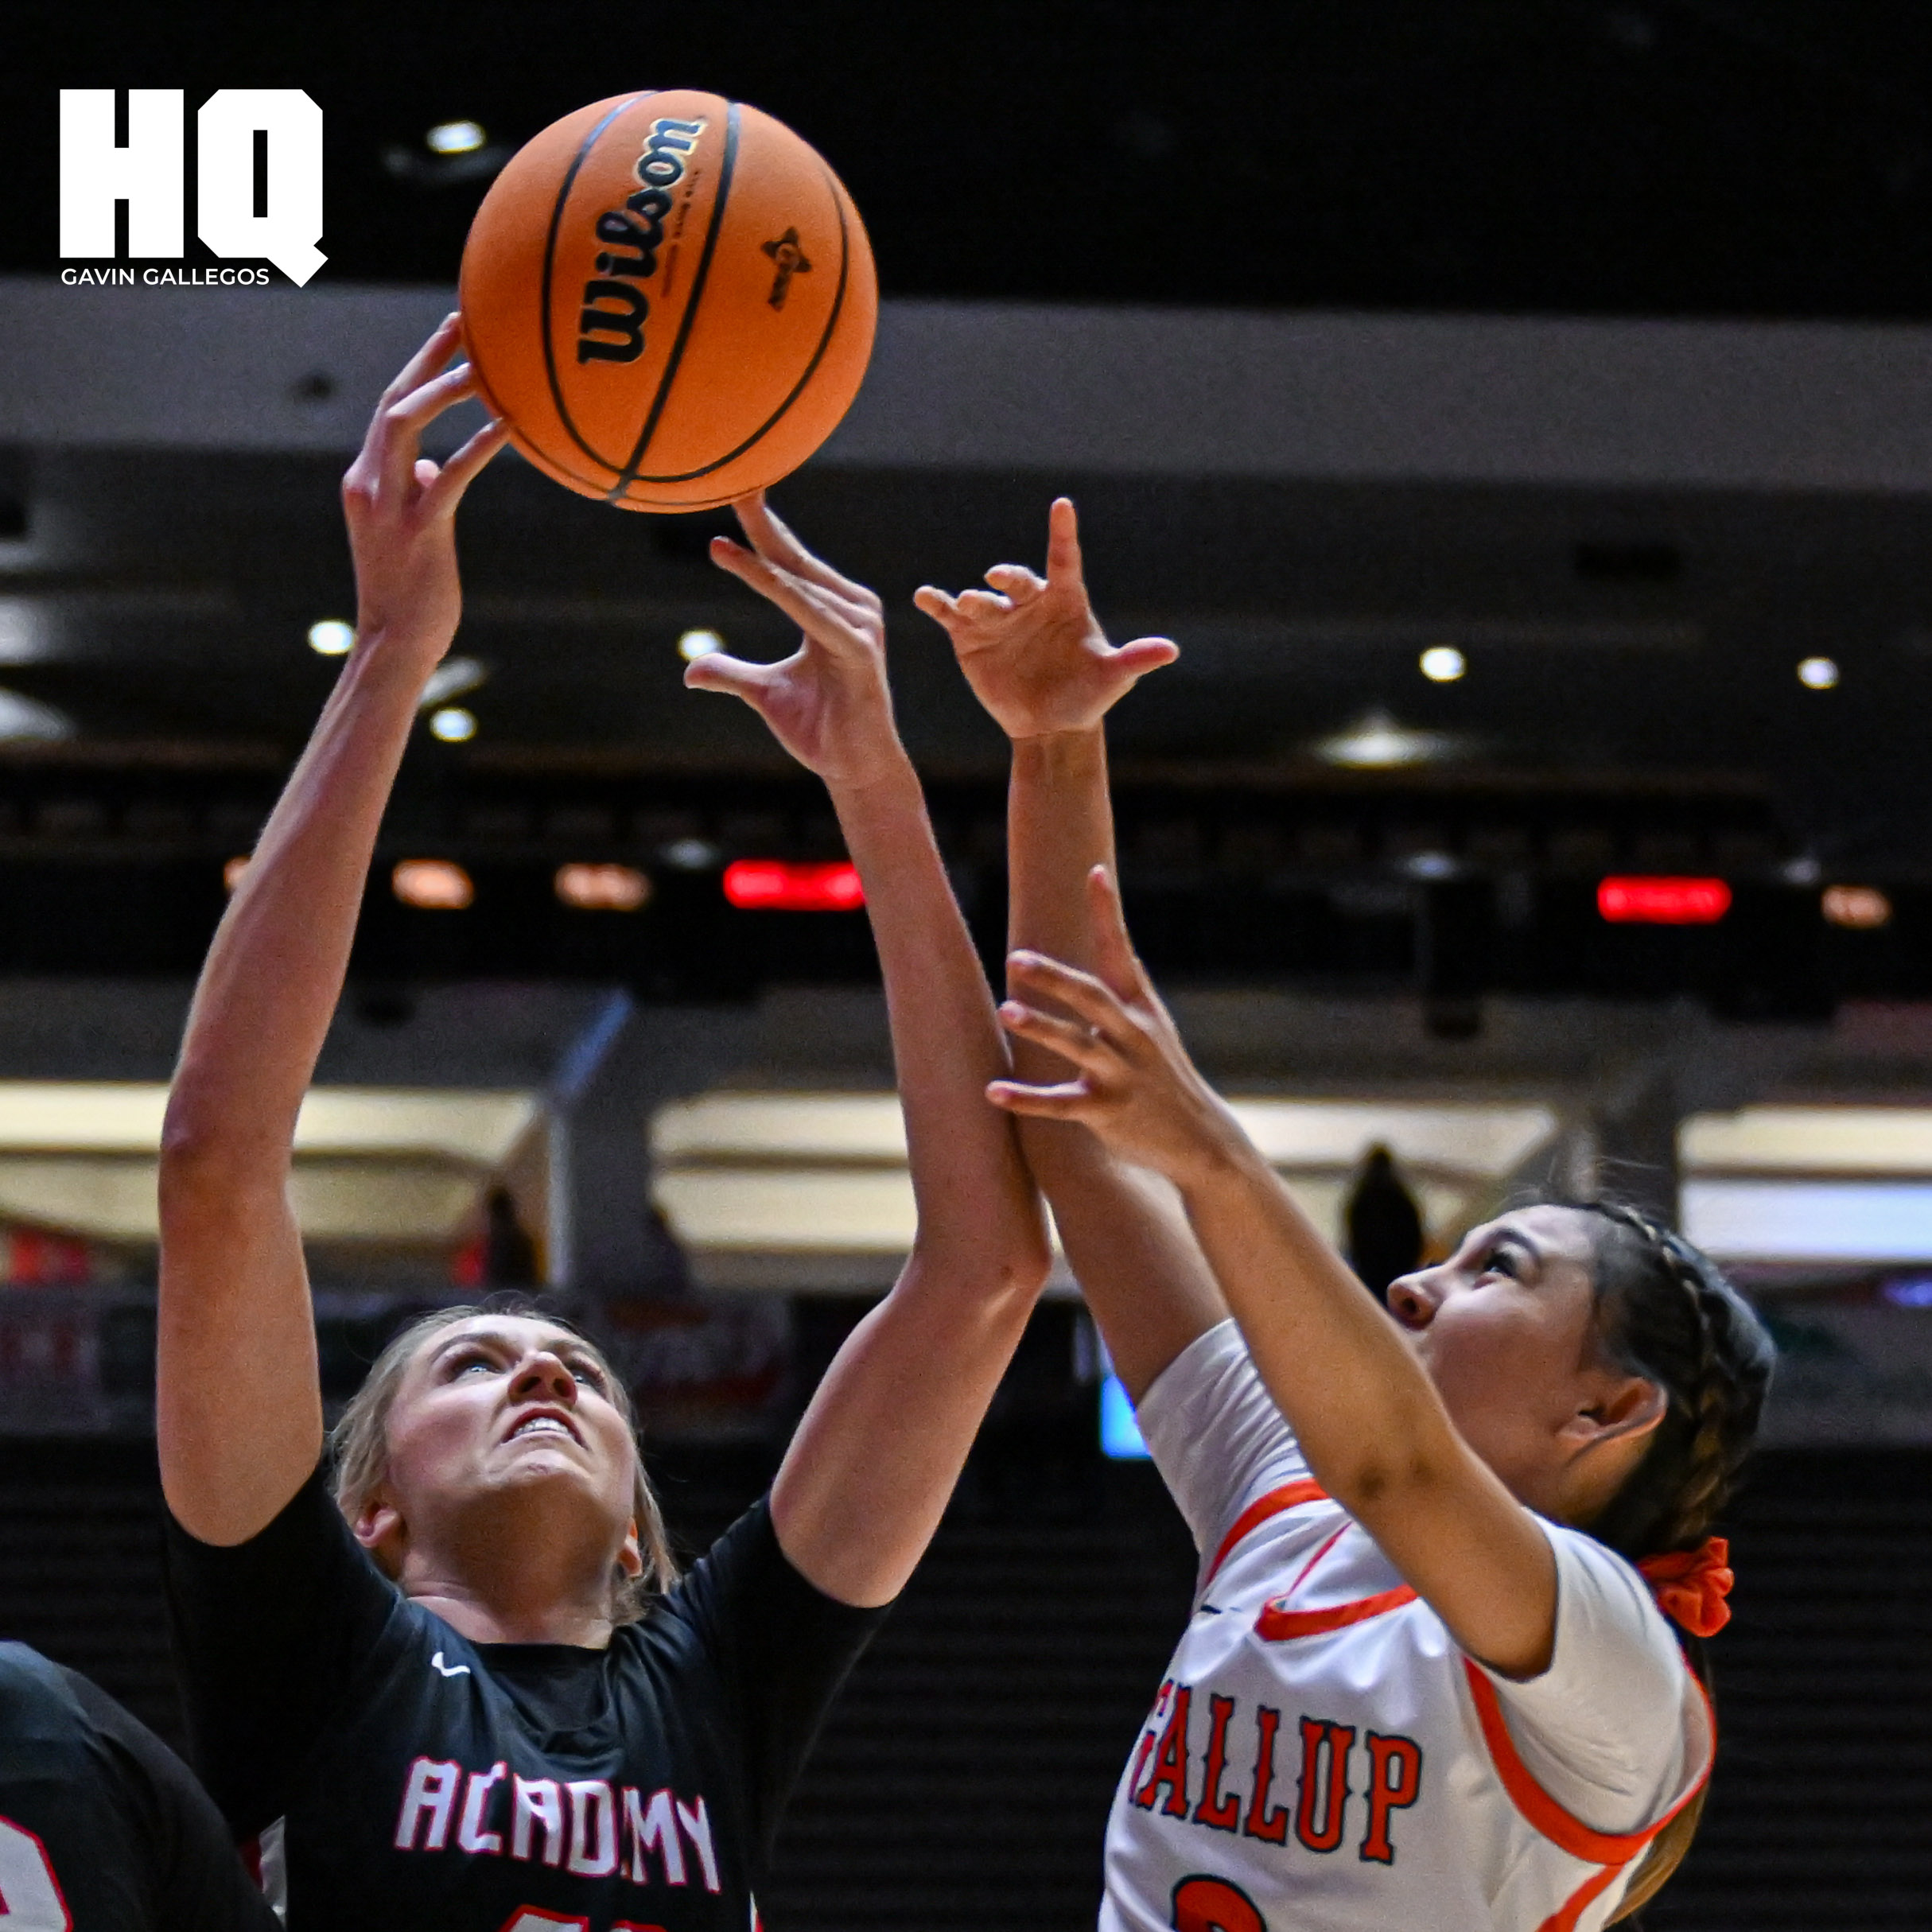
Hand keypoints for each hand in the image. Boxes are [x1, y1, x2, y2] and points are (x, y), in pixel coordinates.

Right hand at [340, 314, 507, 665]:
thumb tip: (431, 463)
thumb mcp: (411, 530)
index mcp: (366, 479)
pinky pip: (449, 476)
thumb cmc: (411, 591)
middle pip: (394, 400)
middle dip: (429, 358)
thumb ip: (415, 489)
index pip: (390, 408)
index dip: (420, 366)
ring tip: (485, 366)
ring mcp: (388, 506)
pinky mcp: (418, 531)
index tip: (453, 332)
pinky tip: (509, 428)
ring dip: (444, 390)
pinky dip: (477, 447)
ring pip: (404, 425)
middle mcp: (368, 482)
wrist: (395, 643)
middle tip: (468, 322)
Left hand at [693, 494, 902, 789]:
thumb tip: (690, 671)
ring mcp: (860, 627)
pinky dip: (775, 589)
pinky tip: (747, 569)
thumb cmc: (819, 728)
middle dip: (764, 524)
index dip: (762, 531)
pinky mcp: (860, 650)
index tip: (735, 493)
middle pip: (798, 560)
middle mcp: (853, 609)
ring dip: (760, 560)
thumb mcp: (764, 693)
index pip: (792, 562)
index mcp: (835, 610)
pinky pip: (809, 613)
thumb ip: (732, 673)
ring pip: (800, 585)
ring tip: (721, 542)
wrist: (855, 769)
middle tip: (735, 484)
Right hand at [913, 498, 1176, 739]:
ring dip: (972, 599)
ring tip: (967, 603)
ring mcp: (998, 618)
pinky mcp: (970, 637)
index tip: (1063, 505)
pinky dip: (936, 604)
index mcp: (1065, 601)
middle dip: (1007, 576)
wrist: (1050, 725)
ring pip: (982, 599)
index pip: (1064, 560)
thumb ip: (1135, 660)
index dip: (1063, 534)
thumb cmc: (1087, 695)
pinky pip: (950, 615)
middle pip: (1017, 580)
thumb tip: (1171, 651)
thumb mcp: (1113, 678)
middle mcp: (1029, 602)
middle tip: (998, 578)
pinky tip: (924, 597)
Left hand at [988, 866, 1247, 1186]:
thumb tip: (1120, 944)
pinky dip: (1026, 1099)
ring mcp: (1121, 1074)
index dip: (1108, 912)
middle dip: (1055, 977)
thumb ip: (1132, 989)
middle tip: (1017, 958)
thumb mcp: (1158, 1028)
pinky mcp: (1107, 1111)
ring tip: (1005, 1011)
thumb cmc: (1168, 1077)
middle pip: (1092, 997)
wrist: (1201, 1139)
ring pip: (1077, 1046)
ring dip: (1041, 1028)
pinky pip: (1060, 1103)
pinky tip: (993, 1092)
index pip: (1122, 951)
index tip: (1095, 872)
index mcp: (1141, 1009)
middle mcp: (1133, 1036)